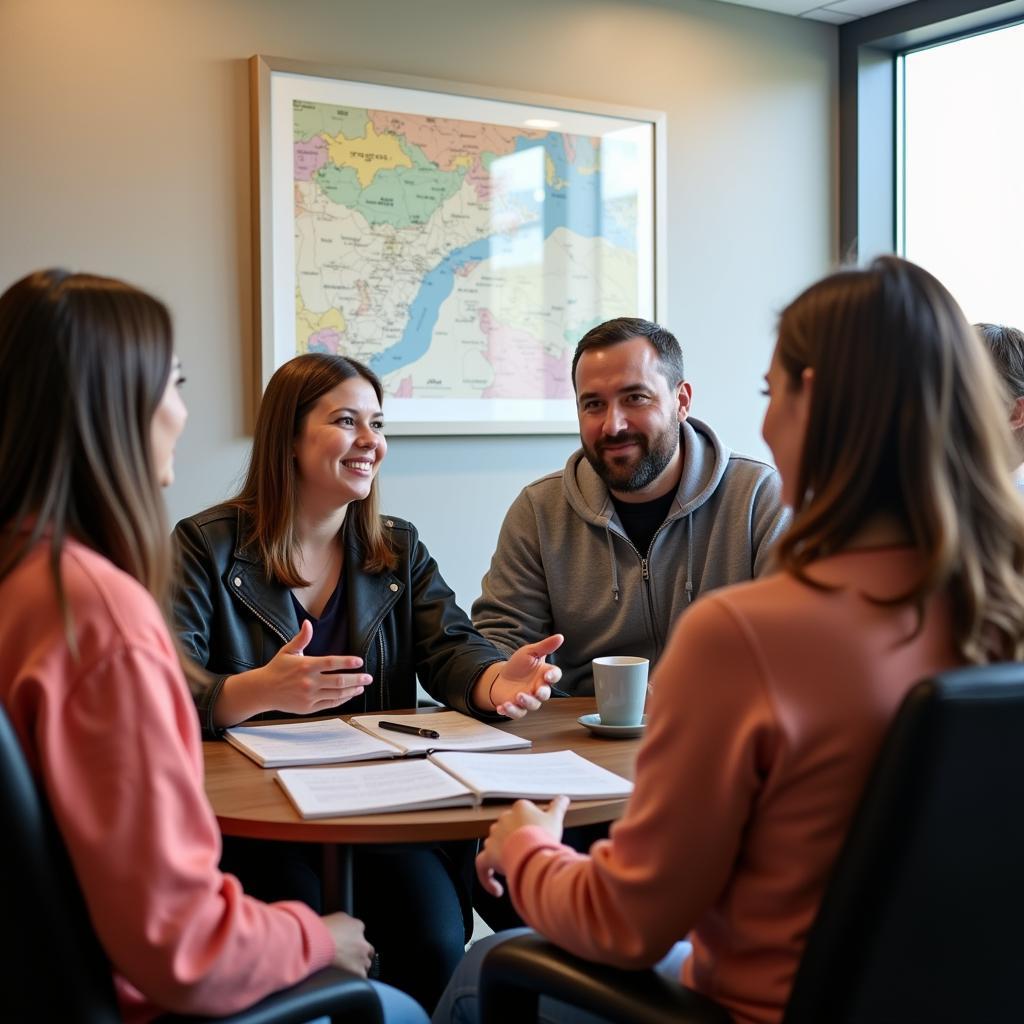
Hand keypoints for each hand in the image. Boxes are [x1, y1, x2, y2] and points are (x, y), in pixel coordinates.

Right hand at [214, 620, 372, 725]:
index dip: (347, 662)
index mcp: (306, 665)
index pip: (331, 663)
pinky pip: (330, 703)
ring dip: (352, 690)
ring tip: (362, 686)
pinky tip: (349, 694)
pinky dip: (342, 699)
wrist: (263, 690)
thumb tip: (308, 623)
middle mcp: (309, 681)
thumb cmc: (277, 668)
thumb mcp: (288, 651)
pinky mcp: (308, 707)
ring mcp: (309, 696)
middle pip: (339, 681)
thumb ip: (301, 638)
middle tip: (368, 677)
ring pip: (337, 694)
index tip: (359, 662)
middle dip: (357, 679)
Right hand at [322, 912, 373, 976]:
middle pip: (368, 948)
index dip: (353, 936)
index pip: (361, 930)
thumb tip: (342, 925)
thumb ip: (343, 921)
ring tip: (348, 968)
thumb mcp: (335, 917)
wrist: (317, 945)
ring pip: (367, 963)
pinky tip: (350, 977)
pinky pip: (362, 976)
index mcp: (357, 926)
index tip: (347, 940)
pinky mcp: (358, 971)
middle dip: (361, 952)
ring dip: (360, 965)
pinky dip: (357, 976)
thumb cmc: (322, 930)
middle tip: (349, 955)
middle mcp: (363, 941)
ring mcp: (361, 957)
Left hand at [476, 795, 569, 896]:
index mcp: (519, 808)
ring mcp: (494, 836)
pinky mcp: (488, 855)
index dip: (527, 825)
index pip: (520, 813)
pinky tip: (497, 888)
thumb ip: (557, 807)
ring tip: (516, 868)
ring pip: (494, 844)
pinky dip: (487, 877)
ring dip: (502, 856)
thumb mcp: (555, 819)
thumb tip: (564, 798)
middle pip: (507, 828)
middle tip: (528, 853)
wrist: (533, 853)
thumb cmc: (544, 836)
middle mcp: (504, 819)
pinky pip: (482, 865)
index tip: (535, 835)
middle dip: (514, 841)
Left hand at [489, 634, 563, 718]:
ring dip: (526, 702)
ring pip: (532, 705)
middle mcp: (538, 688)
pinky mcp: (516, 707)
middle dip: (542, 694)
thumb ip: (545, 646)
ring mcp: (528, 699)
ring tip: (517, 696)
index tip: (548, 676)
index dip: (553, 676)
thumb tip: (560, 636)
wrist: (500, 677)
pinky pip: (516, 713)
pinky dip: (510, 711)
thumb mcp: (530, 652)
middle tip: (536, 691)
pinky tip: (502, 706)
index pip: (554, 675)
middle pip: (545, 694)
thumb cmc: (519, 665)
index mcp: (544, 674)